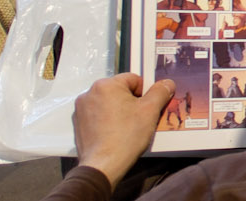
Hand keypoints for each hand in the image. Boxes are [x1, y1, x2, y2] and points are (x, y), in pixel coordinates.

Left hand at [73, 74, 174, 188]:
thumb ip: (161, 92)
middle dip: (131, 103)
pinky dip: (107, 121)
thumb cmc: (126, 136)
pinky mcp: (79, 123)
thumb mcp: (151, 111)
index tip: (148, 108)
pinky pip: (98, 115)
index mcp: (106, 85)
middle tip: (139, 120)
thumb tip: (167, 83)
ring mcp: (81, 109)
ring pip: (109, 103)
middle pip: (120, 91)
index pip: (134, 79)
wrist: (104, 165)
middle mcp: (90, 93)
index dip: (145, 93)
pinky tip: (115, 134)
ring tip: (126, 129)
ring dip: (119, 111)